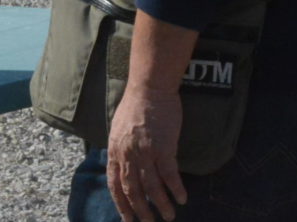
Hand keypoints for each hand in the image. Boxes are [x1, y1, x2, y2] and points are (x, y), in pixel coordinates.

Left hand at [107, 85, 186, 221]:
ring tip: (169, 216)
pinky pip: (169, 174)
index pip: (114, 184)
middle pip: (132, 190)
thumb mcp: (119, 130)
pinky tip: (182, 198)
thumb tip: (122, 166)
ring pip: (152, 186)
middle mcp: (127, 154)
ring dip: (161, 204)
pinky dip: (176, 188)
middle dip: (141, 211)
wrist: (149, 87)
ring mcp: (144, 151)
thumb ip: (121, 150)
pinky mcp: (163, 147)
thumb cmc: (136, 106)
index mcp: (115, 150)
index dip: (121, 204)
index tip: (128, 219)